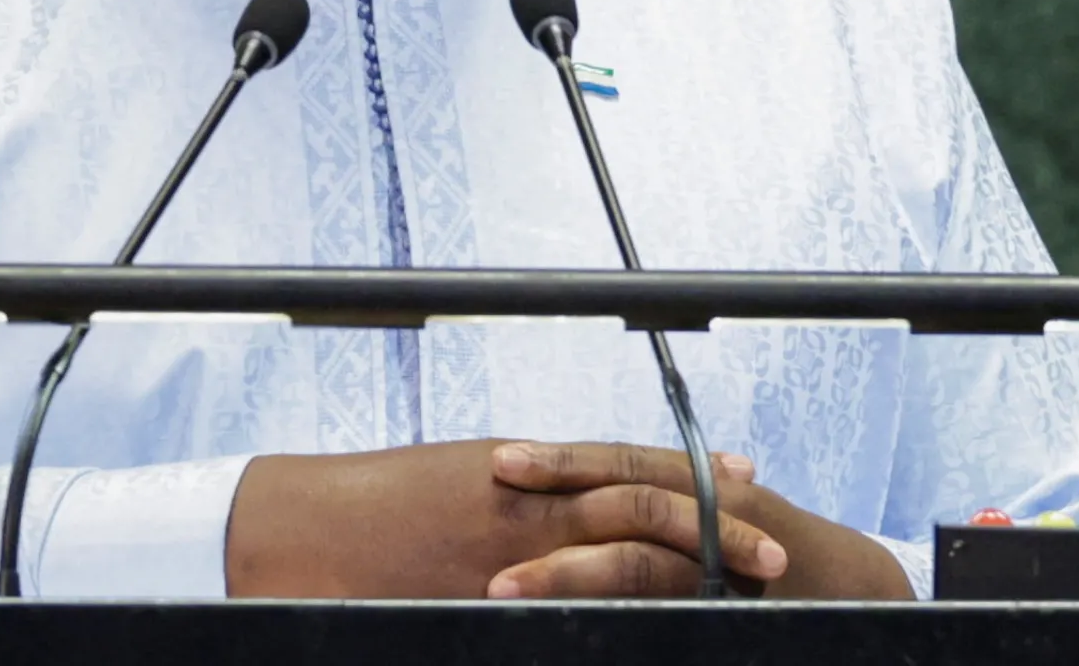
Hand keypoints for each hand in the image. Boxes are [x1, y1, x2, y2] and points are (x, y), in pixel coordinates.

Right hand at [225, 439, 786, 598]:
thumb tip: (554, 498)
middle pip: (644, 504)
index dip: (685, 472)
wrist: (304, 528)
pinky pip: (578, 599)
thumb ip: (512, 493)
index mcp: (520, 469)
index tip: (737, 476)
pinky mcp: (493, 592)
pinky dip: (631, 602)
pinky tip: (668, 614)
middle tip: (774, 544)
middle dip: (714, 522)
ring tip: (753, 577)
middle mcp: (527, 502)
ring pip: (627, 548)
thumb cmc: (369, 506)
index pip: (621, 465)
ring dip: (698, 561)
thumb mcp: (451, 482)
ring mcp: (514, 550)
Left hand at [491, 440, 914, 599]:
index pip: (621, 465)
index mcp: (700, 488)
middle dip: (556, 495)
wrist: (863, 592)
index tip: (501, 460)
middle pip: (623, 497)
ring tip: (509, 585)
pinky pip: (671, 605)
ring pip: (639, 559)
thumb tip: (596, 502)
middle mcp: (711, 512)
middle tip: (493, 494)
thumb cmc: (780, 555)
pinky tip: (578, 627)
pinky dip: (626, 615)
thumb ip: (669, 511)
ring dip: (570, 570)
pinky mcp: (733, 605)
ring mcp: (723, 559)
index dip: (563, 460)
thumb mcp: (722, 521)